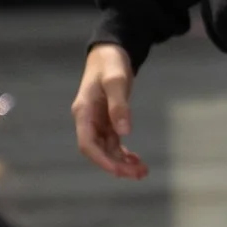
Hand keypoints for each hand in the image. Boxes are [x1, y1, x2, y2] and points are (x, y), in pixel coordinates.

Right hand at [71, 44, 148, 179]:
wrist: (110, 52)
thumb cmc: (110, 63)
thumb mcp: (116, 81)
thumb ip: (120, 106)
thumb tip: (124, 132)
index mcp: (83, 112)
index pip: (87, 144)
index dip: (101, 160)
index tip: (119, 171)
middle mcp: (87, 120)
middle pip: (97, 151)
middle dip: (116, 165)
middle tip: (139, 174)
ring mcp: (97, 122)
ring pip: (106, 150)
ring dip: (122, 162)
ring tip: (142, 171)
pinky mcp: (107, 121)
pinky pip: (113, 143)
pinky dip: (123, 153)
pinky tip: (136, 160)